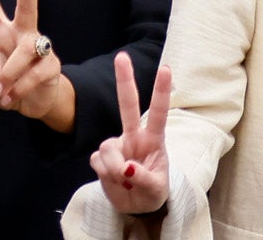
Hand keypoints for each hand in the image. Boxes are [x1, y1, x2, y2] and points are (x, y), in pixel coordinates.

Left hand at [0, 0, 75, 129]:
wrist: (36, 101)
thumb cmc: (9, 82)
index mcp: (1, 32)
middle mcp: (22, 33)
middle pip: (27, 6)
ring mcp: (40, 47)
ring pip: (22, 53)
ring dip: (7, 76)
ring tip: (1, 94)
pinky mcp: (51, 65)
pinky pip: (31, 76)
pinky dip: (17, 91)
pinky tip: (13, 99)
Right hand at [88, 55, 173, 216]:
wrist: (137, 206)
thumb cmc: (153, 192)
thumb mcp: (155, 189)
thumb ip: (143, 178)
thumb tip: (126, 168)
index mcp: (154, 139)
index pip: (159, 112)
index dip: (161, 91)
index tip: (166, 68)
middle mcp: (134, 137)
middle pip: (128, 105)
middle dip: (124, 80)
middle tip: (121, 56)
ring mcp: (117, 146)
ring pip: (106, 147)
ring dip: (112, 167)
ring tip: (123, 180)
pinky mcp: (101, 159)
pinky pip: (96, 162)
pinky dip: (104, 175)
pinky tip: (114, 180)